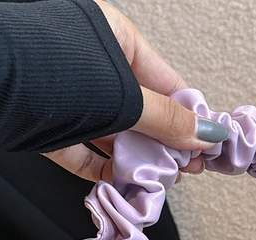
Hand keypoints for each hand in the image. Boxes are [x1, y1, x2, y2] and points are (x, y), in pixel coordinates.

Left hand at [44, 0, 226, 181]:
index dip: (190, 117)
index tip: (207, 147)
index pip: (166, 83)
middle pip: (142, 113)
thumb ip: (166, 119)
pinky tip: (123, 183)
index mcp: (116, 40)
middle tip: (186, 171)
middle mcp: (94, 68)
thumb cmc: (50, 66)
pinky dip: (103, 171)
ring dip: (137, 162)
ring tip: (157, 182)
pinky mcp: (48, 128)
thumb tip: (207, 133)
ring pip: (114, 136)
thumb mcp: (123, 96)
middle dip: (165, 146)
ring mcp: (69, 99)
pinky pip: (83, 152)